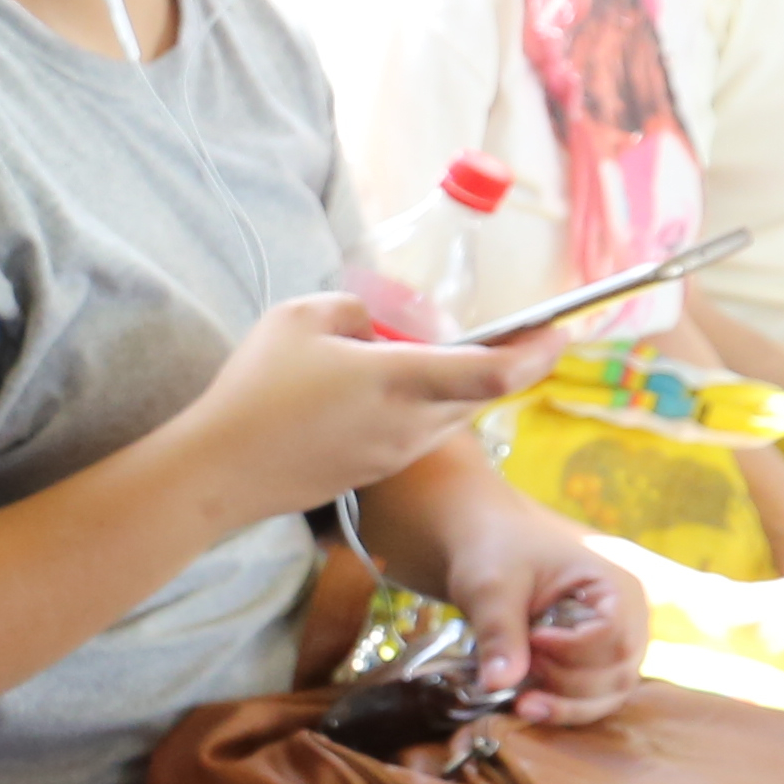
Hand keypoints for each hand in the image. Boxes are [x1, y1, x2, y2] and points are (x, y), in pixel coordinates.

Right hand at [176, 296, 566, 519]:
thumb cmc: (256, 390)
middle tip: (517, 333)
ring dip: (463, 385)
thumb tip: (375, 327)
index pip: (494, 371)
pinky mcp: (376, 468)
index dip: (538, 351)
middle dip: (507, 363)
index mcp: (401, 380)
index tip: (561, 329)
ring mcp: (396, 452)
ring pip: (454, 414)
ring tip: (449, 354)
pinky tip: (396, 386)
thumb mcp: (301, 318)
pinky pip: (422, 430)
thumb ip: (354, 311)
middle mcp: (411, 423)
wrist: (222, 472)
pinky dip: (429, 404)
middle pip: (483, 393)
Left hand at [400, 489, 635, 722]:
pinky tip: (526, 706)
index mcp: (615, 586)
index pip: (615, 635)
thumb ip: (498, 631)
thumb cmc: (495, 553)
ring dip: (566, 706)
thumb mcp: (490, 585)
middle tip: (521, 664)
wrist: (487, 549)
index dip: (573, 649)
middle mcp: (629, 619)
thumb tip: (498, 685)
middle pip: (617, 673)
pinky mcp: (596, 666)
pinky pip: (592, 701)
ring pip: (610, 696)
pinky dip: (562, 709)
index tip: (533, 639)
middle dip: (566, 682)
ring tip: (521, 701)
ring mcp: (616, 646)